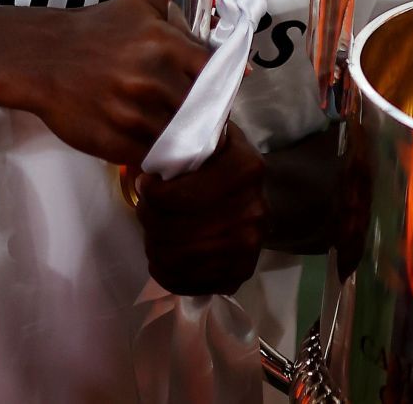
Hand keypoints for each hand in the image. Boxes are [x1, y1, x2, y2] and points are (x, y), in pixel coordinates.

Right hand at [18, 0, 211, 165]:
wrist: (41, 57)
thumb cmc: (94, 30)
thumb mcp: (139, 6)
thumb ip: (180, 12)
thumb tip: (216, 28)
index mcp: (163, 43)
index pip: (213, 72)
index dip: (221, 85)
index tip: (220, 93)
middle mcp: (151, 79)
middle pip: (200, 109)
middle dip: (205, 115)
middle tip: (203, 119)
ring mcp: (132, 113)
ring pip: (178, 137)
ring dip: (183, 140)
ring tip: (182, 138)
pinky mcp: (113, 140)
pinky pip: (151, 155)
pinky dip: (157, 155)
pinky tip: (156, 148)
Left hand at [135, 123, 268, 295]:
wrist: (266, 199)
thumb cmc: (230, 166)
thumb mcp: (220, 138)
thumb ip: (193, 131)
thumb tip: (158, 132)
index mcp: (245, 170)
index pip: (178, 195)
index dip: (152, 193)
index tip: (147, 184)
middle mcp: (250, 213)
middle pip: (171, 229)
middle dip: (148, 217)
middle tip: (146, 207)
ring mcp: (245, 249)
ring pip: (173, 257)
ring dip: (153, 243)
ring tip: (155, 229)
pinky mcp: (237, 276)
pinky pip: (182, 282)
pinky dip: (164, 269)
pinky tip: (165, 253)